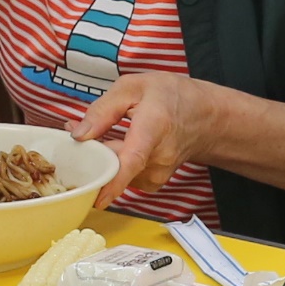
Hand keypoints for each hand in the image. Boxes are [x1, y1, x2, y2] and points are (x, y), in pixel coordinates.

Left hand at [67, 70, 210, 202]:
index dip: (113, 181)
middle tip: (80, 131)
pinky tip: (122, 148)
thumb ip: (103, 109)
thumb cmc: (172, 96)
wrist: (205, 115)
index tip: (97, 198)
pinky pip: (125, 177)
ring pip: (117, 173)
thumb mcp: (134, 86)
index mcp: (154, 127)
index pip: (133, 160)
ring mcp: (159, 173)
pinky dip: (116, 166)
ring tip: (108, 135)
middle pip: (115, 167)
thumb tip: (79, 134)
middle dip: (91, 152)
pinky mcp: (154, 182)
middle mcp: (159, 156)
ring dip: (104, 158)